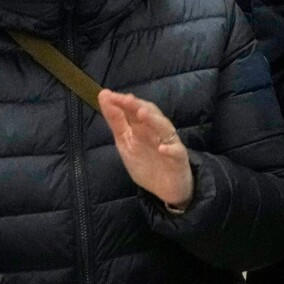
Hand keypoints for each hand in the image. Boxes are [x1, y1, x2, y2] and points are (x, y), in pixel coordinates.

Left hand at [98, 90, 193, 209]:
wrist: (166, 188)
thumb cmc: (146, 163)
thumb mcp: (125, 142)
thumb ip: (116, 121)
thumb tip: (104, 95)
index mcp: (143, 127)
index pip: (133, 109)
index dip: (122, 102)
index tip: (107, 95)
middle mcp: (157, 131)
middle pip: (150, 114)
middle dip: (137, 106)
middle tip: (125, 99)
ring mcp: (169, 143)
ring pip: (164, 128)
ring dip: (154, 121)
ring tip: (142, 113)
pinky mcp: (179, 158)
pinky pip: (176, 152)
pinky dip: (170, 149)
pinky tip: (162, 149)